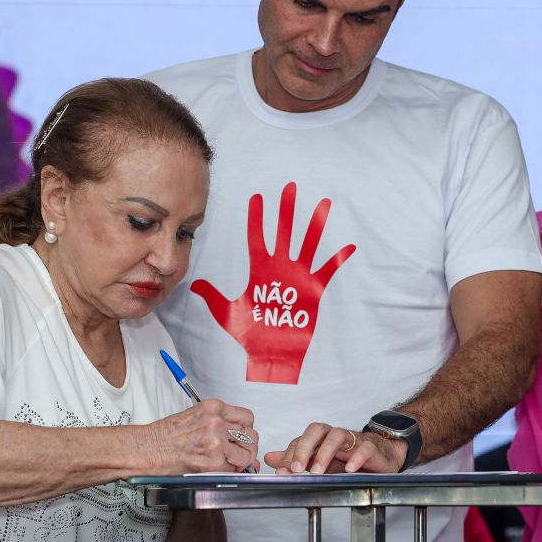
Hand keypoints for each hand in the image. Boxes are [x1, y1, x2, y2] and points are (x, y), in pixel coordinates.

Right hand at [143, 399, 259, 473]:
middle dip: (247, 448)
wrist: (147, 449)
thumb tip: (236, 436)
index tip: (242, 437)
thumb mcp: (195, 416)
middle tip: (238, 454)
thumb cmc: (164, 436)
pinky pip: (233, 470)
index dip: (247, 430)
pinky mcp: (213, 462)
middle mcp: (217, 423)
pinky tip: (216, 469)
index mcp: (213, 408)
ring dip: (239, 461)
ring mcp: (216, 442)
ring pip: (246, 454)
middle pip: (251, 436)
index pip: (247, 417)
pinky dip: (228, 472)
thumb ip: (217, 422)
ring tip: (226, 463)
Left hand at [190, 182, 355, 383]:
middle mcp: (280, 269)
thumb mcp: (227, 313)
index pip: (258, 238)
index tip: (257, 197)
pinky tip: (348, 246)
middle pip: (284, 233)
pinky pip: (327, 271)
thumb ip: (212, 296)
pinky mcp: (313, 290)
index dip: (257, 218)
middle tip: (290, 187)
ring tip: (323, 204)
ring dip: (315, 225)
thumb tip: (193, 284)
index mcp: (260, 271)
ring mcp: (298, 277)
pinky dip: (338, 259)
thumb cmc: (250, 334)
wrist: (271, 354)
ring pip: (308, 245)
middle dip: (287, 211)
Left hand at [264, 423, 407, 474]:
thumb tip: (270, 458)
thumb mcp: (320, 460)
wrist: (382, 454)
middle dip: (305, 448)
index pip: (302, 439)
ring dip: (326, 453)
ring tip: (318, 471)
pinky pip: (365, 448)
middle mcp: (335, 436)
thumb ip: (296, 459)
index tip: (282, 471)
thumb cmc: (349, 457)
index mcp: (321, 438)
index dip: (291, 454)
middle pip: (317, 430)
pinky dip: (357, 458)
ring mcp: (354, 440)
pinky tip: (349, 469)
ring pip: (338, 436)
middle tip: (297, 468)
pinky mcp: (372, 448)